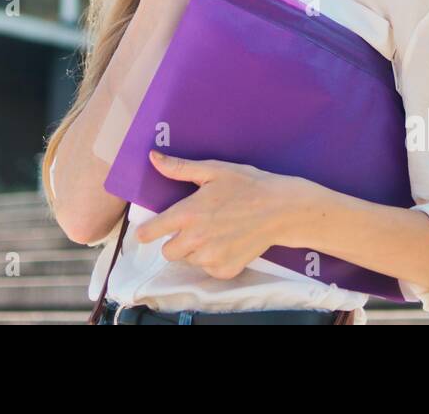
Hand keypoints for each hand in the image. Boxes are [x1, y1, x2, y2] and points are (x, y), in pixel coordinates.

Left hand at [133, 150, 299, 279]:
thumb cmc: (248, 185)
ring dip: (194, 251)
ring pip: (188, 261)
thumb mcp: (214, 170)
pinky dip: (213, 260)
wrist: (281, 210)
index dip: (146, 231)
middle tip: (193, 227)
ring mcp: (211, 258)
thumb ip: (180, 168)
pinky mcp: (225, 271)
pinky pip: (208, 269)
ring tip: (214, 233)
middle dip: (175, 241)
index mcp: (188, 214)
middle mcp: (196, 240)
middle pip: (168, 252)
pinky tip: (226, 243)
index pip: (151, 232)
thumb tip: (153, 158)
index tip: (147, 231)